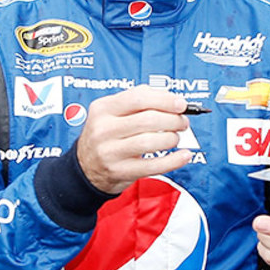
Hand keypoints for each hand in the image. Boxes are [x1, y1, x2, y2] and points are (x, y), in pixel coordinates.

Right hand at [75, 86, 190, 193]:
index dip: (165, 100)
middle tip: (182, 122)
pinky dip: (174, 160)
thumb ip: (138, 101)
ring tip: (175, 137)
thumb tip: (172, 100)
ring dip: (172, 138)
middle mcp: (104, 129)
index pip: (138, 98)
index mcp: (103, 108)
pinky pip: (153, 166)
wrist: (85, 167)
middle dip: (173, 120)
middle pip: (148, 120)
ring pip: (151, 141)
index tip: (181, 104)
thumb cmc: (106, 135)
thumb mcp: (112, 113)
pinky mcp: (120, 171)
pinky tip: (184, 155)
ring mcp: (110, 152)